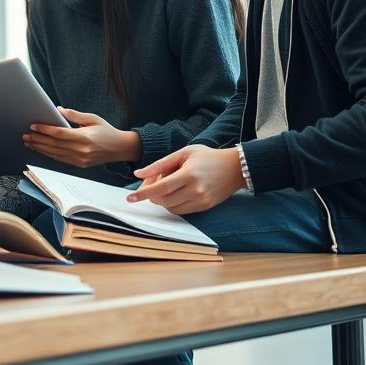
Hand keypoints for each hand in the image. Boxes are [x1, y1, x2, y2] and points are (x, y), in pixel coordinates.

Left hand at [22, 107, 139, 167]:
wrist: (120, 148)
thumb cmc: (106, 130)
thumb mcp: (92, 118)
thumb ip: (74, 115)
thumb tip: (57, 110)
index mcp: (85, 138)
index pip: (59, 134)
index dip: (44, 130)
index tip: (33, 126)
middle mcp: (81, 150)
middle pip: (54, 145)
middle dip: (38, 140)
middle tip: (25, 135)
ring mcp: (80, 160)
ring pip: (55, 154)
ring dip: (40, 148)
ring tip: (29, 142)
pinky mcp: (80, 165)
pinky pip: (60, 159)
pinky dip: (49, 154)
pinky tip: (41, 149)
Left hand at [126, 145, 244, 213]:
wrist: (236, 167)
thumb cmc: (207, 156)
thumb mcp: (183, 153)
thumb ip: (160, 164)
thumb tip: (138, 173)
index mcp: (189, 174)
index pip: (160, 188)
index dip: (143, 193)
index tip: (130, 198)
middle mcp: (195, 190)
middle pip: (164, 200)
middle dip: (151, 195)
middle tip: (151, 183)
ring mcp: (201, 200)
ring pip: (171, 208)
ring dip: (161, 200)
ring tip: (165, 185)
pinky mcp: (205, 207)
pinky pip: (182, 211)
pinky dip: (172, 204)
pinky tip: (174, 192)